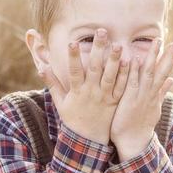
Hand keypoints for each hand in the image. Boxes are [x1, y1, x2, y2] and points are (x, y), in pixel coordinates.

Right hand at [38, 28, 129, 144]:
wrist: (88, 141)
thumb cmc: (72, 119)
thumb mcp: (60, 102)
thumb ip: (52, 83)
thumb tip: (41, 67)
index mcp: (77, 92)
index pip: (74, 71)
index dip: (72, 57)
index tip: (72, 42)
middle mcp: (91, 93)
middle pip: (95, 68)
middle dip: (98, 49)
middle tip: (101, 31)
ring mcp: (105, 97)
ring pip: (111, 76)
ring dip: (115, 60)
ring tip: (118, 44)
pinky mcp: (115, 101)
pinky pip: (122, 87)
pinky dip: (127, 74)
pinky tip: (131, 61)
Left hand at [110, 37, 172, 158]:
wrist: (133, 143)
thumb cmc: (141, 124)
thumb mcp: (154, 106)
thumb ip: (162, 91)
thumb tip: (172, 79)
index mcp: (155, 94)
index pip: (165, 72)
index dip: (170, 57)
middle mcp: (151, 93)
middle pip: (162, 71)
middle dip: (170, 55)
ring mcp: (141, 96)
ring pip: (149, 73)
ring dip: (153, 57)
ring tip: (157, 42)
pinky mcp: (129, 100)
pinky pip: (132, 83)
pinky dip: (134, 71)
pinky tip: (135, 59)